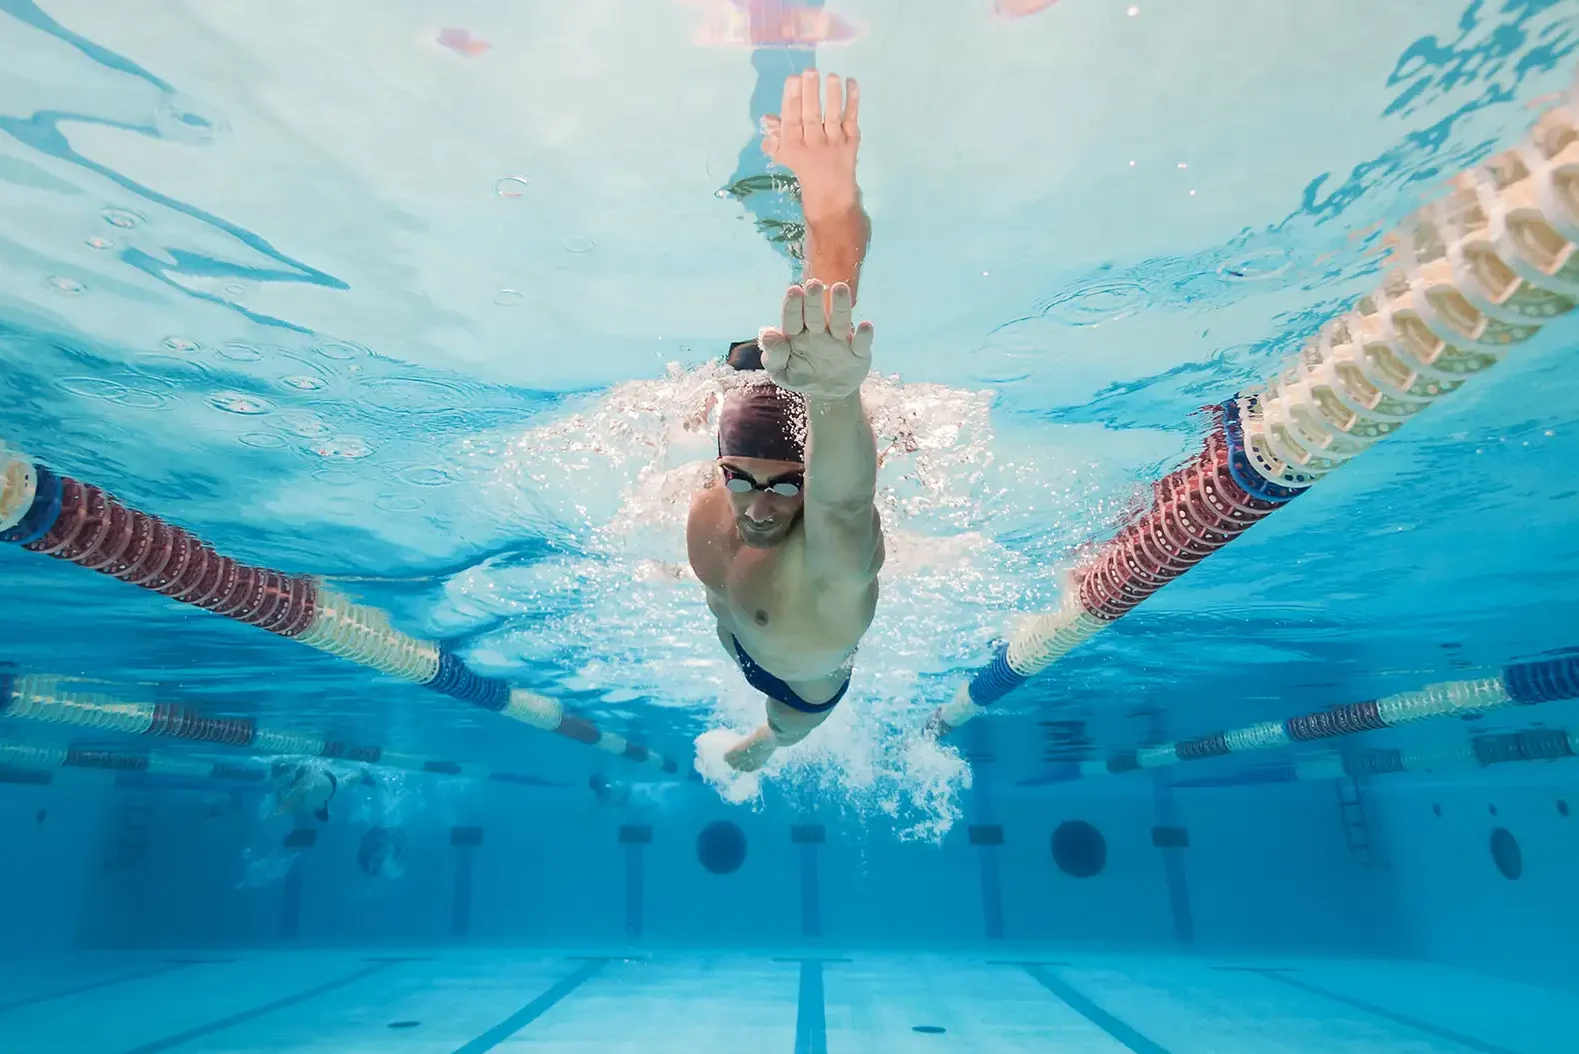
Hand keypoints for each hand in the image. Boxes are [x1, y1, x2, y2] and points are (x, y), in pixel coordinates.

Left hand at [759, 279, 872, 399]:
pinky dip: (864, 335)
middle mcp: (818, 331)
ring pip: (840, 321)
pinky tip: (865, 326)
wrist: (826, 393)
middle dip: (814, 300)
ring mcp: (839, 340)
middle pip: (815, 314)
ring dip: (840, 306)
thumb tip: (768, 335)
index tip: (794, 291)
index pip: (793, 318)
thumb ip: (773, 355)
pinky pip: (861, 343)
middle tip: (814, 284)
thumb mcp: (781, 371)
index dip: (793, 305)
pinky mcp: (858, 353)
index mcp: (796, 333)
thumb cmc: (799, 375)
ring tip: (840, 288)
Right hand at [762, 70, 859, 219]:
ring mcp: (834, 143)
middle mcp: (813, 144)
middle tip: (811, 71)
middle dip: (810, 93)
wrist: (830, 196)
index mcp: (793, 146)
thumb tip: (767, 118)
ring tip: (832, 76)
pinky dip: (853, 101)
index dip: (791, 100)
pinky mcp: (851, 143)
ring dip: (833, 95)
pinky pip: (851, 119)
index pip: (791, 120)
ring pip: (832, 117)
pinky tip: (852, 83)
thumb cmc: (804, 168)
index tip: (793, 79)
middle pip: (811, 116)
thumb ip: (775, 135)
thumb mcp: (784, 155)